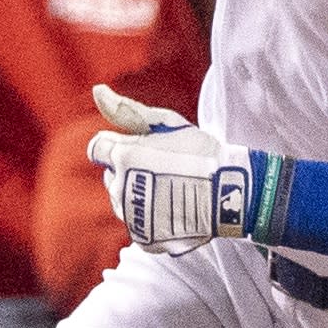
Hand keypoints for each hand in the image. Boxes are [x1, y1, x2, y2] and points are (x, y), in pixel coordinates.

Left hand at [86, 83, 247, 254]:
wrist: (231, 192)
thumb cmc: (201, 151)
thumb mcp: (167, 123)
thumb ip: (128, 110)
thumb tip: (97, 90)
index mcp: (123, 157)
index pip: (99, 149)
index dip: (121, 146)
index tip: (146, 149)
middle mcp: (121, 188)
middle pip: (110, 177)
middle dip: (128, 171)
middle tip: (164, 169)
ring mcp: (132, 216)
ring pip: (121, 201)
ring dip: (137, 195)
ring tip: (170, 189)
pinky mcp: (144, 237)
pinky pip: (137, 224)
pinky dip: (151, 218)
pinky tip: (173, 209)